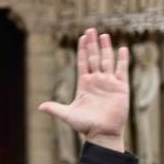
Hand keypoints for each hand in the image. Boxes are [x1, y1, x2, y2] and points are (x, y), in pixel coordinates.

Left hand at [38, 28, 128, 151]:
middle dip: (92, 44)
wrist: (102, 133)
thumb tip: (40, 107)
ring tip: (104, 35)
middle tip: (91, 29)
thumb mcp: (67, 115)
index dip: (82, 50)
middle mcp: (97, 81)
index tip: (82, 37)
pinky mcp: (121, 87)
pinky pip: (122, 70)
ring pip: (107, 60)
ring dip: (106, 48)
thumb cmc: (85, 125)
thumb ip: (55, 108)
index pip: (83, 62)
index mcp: (84, 84)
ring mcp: (109, 83)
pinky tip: (123, 48)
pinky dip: (122, 59)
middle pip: (94, 57)